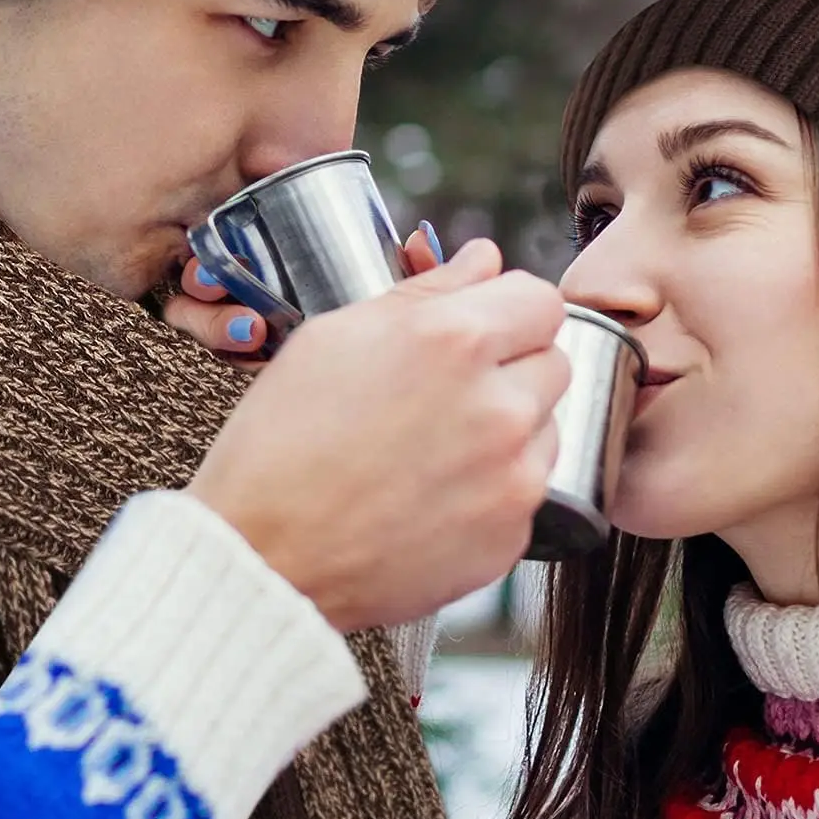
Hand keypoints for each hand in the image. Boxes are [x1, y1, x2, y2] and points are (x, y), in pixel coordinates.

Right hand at [188, 238, 568, 630]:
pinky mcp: (511, 536)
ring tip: (432, 449)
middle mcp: (498, 406)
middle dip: (511, 368)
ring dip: (508, 429)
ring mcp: (512, 478)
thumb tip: (483, 260)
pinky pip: (526, 491)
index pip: (541, 300)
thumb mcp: (334, 337)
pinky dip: (493, 488)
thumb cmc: (282, 445)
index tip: (482, 328)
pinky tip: (432, 494)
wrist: (264, 558)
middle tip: (445, 393)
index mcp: (455, 341)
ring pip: (546, 427)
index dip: (507, 310)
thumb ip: (425, 291)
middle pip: (554, 361)